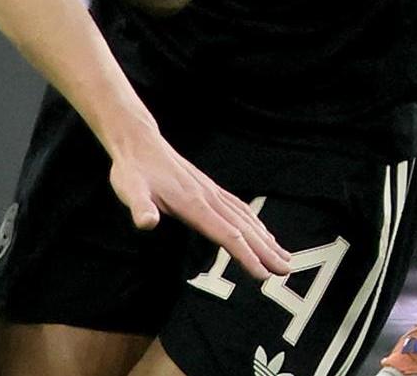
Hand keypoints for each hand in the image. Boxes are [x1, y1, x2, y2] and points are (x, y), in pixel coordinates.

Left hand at [107, 130, 293, 279]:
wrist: (138, 142)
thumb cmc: (132, 170)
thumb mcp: (130, 189)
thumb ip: (140, 207)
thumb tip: (146, 222)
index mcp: (193, 204)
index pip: (227, 234)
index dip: (246, 256)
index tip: (263, 274)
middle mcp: (208, 197)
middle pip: (244, 229)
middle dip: (265, 251)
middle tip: (286, 271)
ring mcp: (210, 191)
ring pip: (245, 218)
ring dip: (265, 238)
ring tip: (283, 255)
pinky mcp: (208, 187)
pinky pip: (238, 207)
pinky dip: (255, 222)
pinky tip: (262, 230)